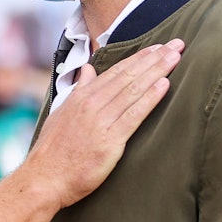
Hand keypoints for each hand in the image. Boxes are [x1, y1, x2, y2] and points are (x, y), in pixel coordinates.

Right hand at [23, 39, 183, 209]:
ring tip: (176, 57)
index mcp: (81, 97)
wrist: (44, 177)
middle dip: (154, 58)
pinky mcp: (109, 140)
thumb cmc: (52, 150)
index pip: (116, 71)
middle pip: (128, 75)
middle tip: (177, 44)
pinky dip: (150, 98)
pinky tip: (164, 85)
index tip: (158, 47)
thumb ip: (78, 90)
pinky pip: (133, 115)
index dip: (139, 57)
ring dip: (157, 71)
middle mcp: (91, 104)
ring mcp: (100, 121)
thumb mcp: (61, 112)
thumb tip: (87, 70)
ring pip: (133, 90)